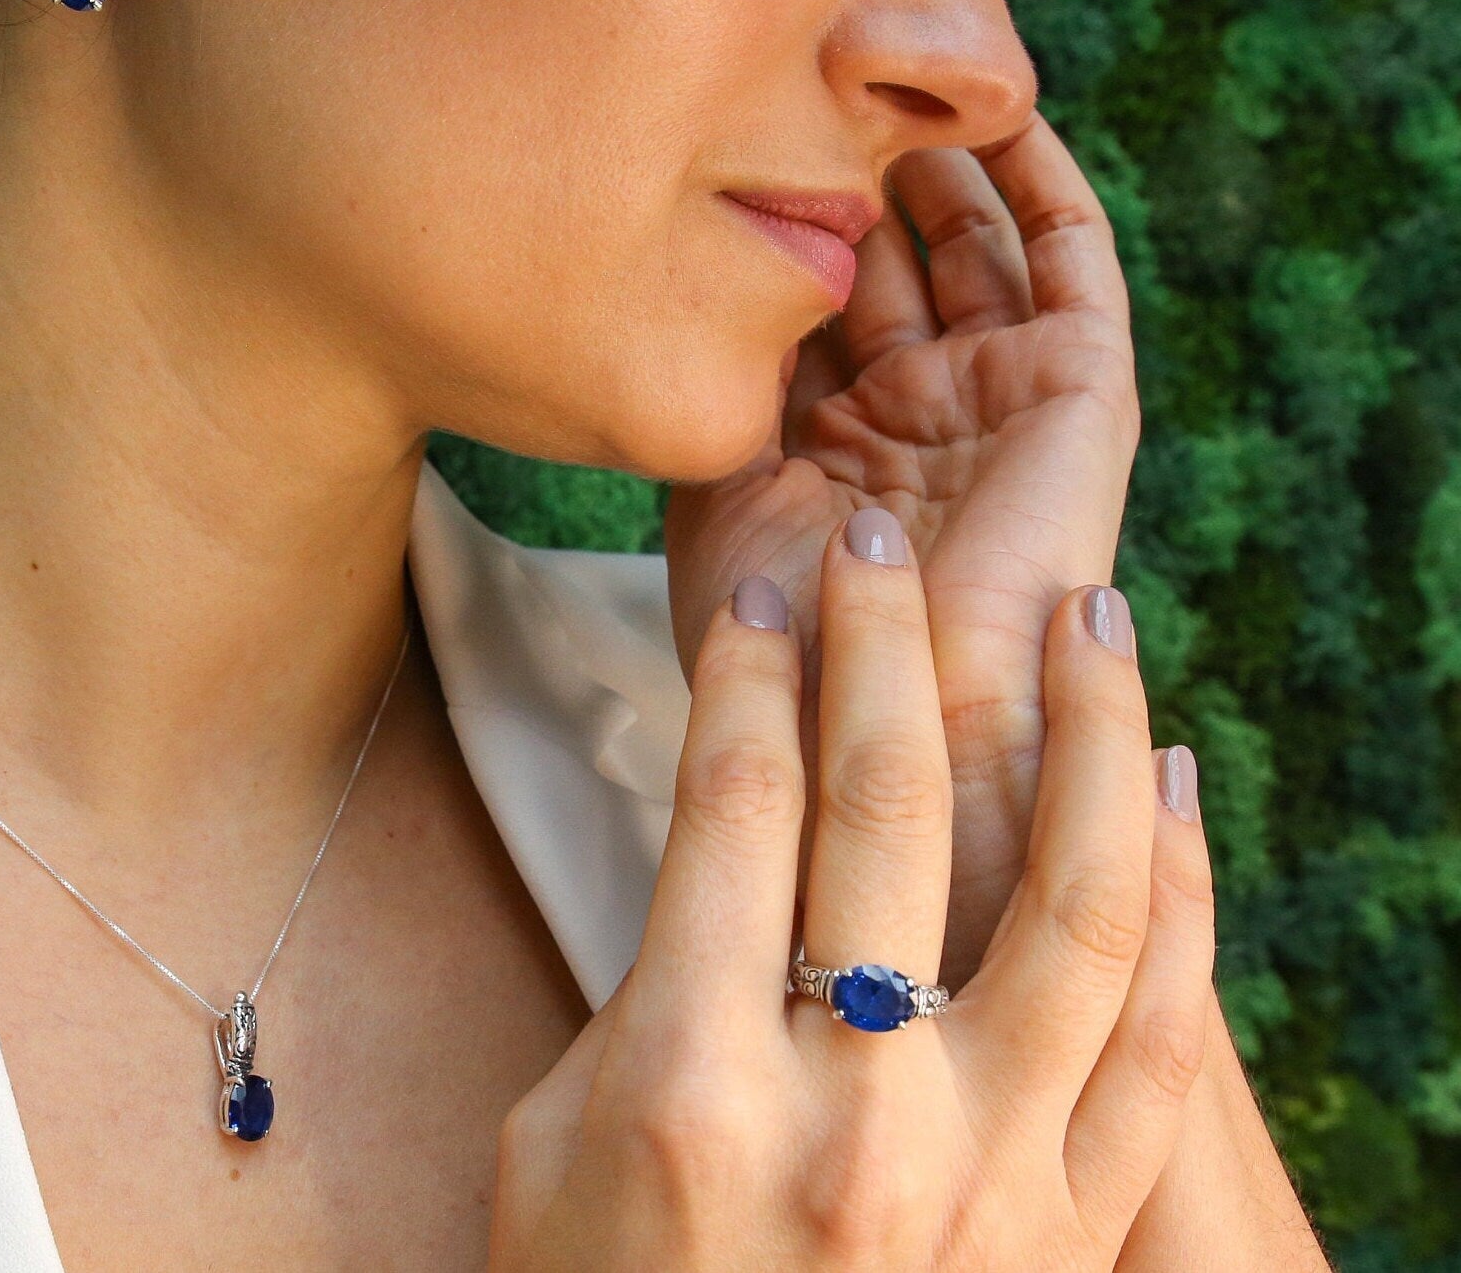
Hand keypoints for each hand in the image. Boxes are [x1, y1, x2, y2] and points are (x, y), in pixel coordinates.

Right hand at [488, 515, 1213, 1269]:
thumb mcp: (552, 1150)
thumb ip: (641, 992)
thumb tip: (730, 853)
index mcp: (687, 1083)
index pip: (731, 801)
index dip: (746, 670)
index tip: (764, 594)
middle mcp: (854, 1114)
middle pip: (889, 806)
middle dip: (886, 640)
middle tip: (884, 539)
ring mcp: (992, 1174)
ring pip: (1079, 895)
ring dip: (1089, 731)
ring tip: (1089, 614)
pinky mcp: (1077, 1231)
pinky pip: (1162, 1034)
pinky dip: (1190, 894)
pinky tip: (1177, 786)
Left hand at [663, 108, 1139, 984]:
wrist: (890, 715)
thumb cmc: (782, 633)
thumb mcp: (707, 488)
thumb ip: (699, 389)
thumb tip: (640, 280)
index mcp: (834, 437)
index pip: (816, 292)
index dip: (780, 209)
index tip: (724, 119)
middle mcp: (919, 408)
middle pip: (894, 251)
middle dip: (851, 162)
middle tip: (803, 66)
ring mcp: (998, 395)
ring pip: (977, 239)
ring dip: (938, 152)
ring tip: (888, 62)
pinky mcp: (1081, 391)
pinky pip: (1075, 259)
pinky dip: (1042, 180)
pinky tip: (999, 109)